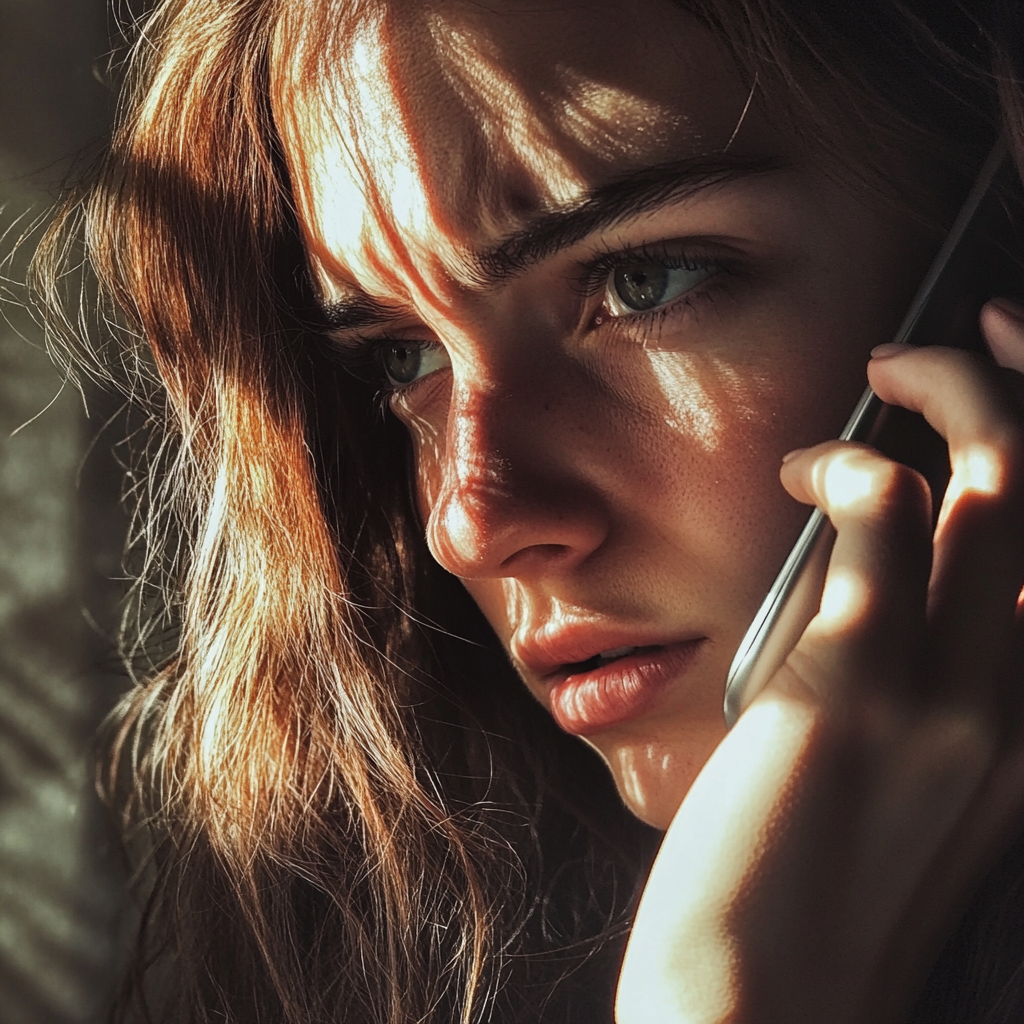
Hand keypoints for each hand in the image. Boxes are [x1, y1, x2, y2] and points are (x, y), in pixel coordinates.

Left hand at [616, 300, 1023, 1023]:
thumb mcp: (906, 780)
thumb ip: (921, 680)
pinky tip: (804, 468)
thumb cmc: (813, 887)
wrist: (764, 1002)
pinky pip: (884, 520)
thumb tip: (882, 572)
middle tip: (968, 332)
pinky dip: (851, 461)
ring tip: (879, 376)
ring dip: (945, 393)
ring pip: (1005, 484)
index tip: (1020, 373)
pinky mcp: (859, 686)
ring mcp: (958, 696)